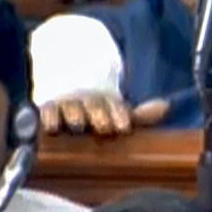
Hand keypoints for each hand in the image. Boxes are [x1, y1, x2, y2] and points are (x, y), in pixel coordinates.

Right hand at [40, 93, 168, 134]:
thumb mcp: (117, 110)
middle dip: (99, 116)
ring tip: (79, 124)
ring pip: (71, 109)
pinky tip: (52, 128)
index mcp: (107, 100)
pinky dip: (49, 118)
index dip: (119, 115)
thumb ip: (140, 115)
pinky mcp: (46, 108)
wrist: (64, 83)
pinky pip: (46, 113)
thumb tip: (165, 107)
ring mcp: (66, 104)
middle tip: (104, 127)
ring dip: (75, 116)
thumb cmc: (97, 109)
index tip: (123, 127)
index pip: (116, 106)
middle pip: (93, 106)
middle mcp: (87, 100)